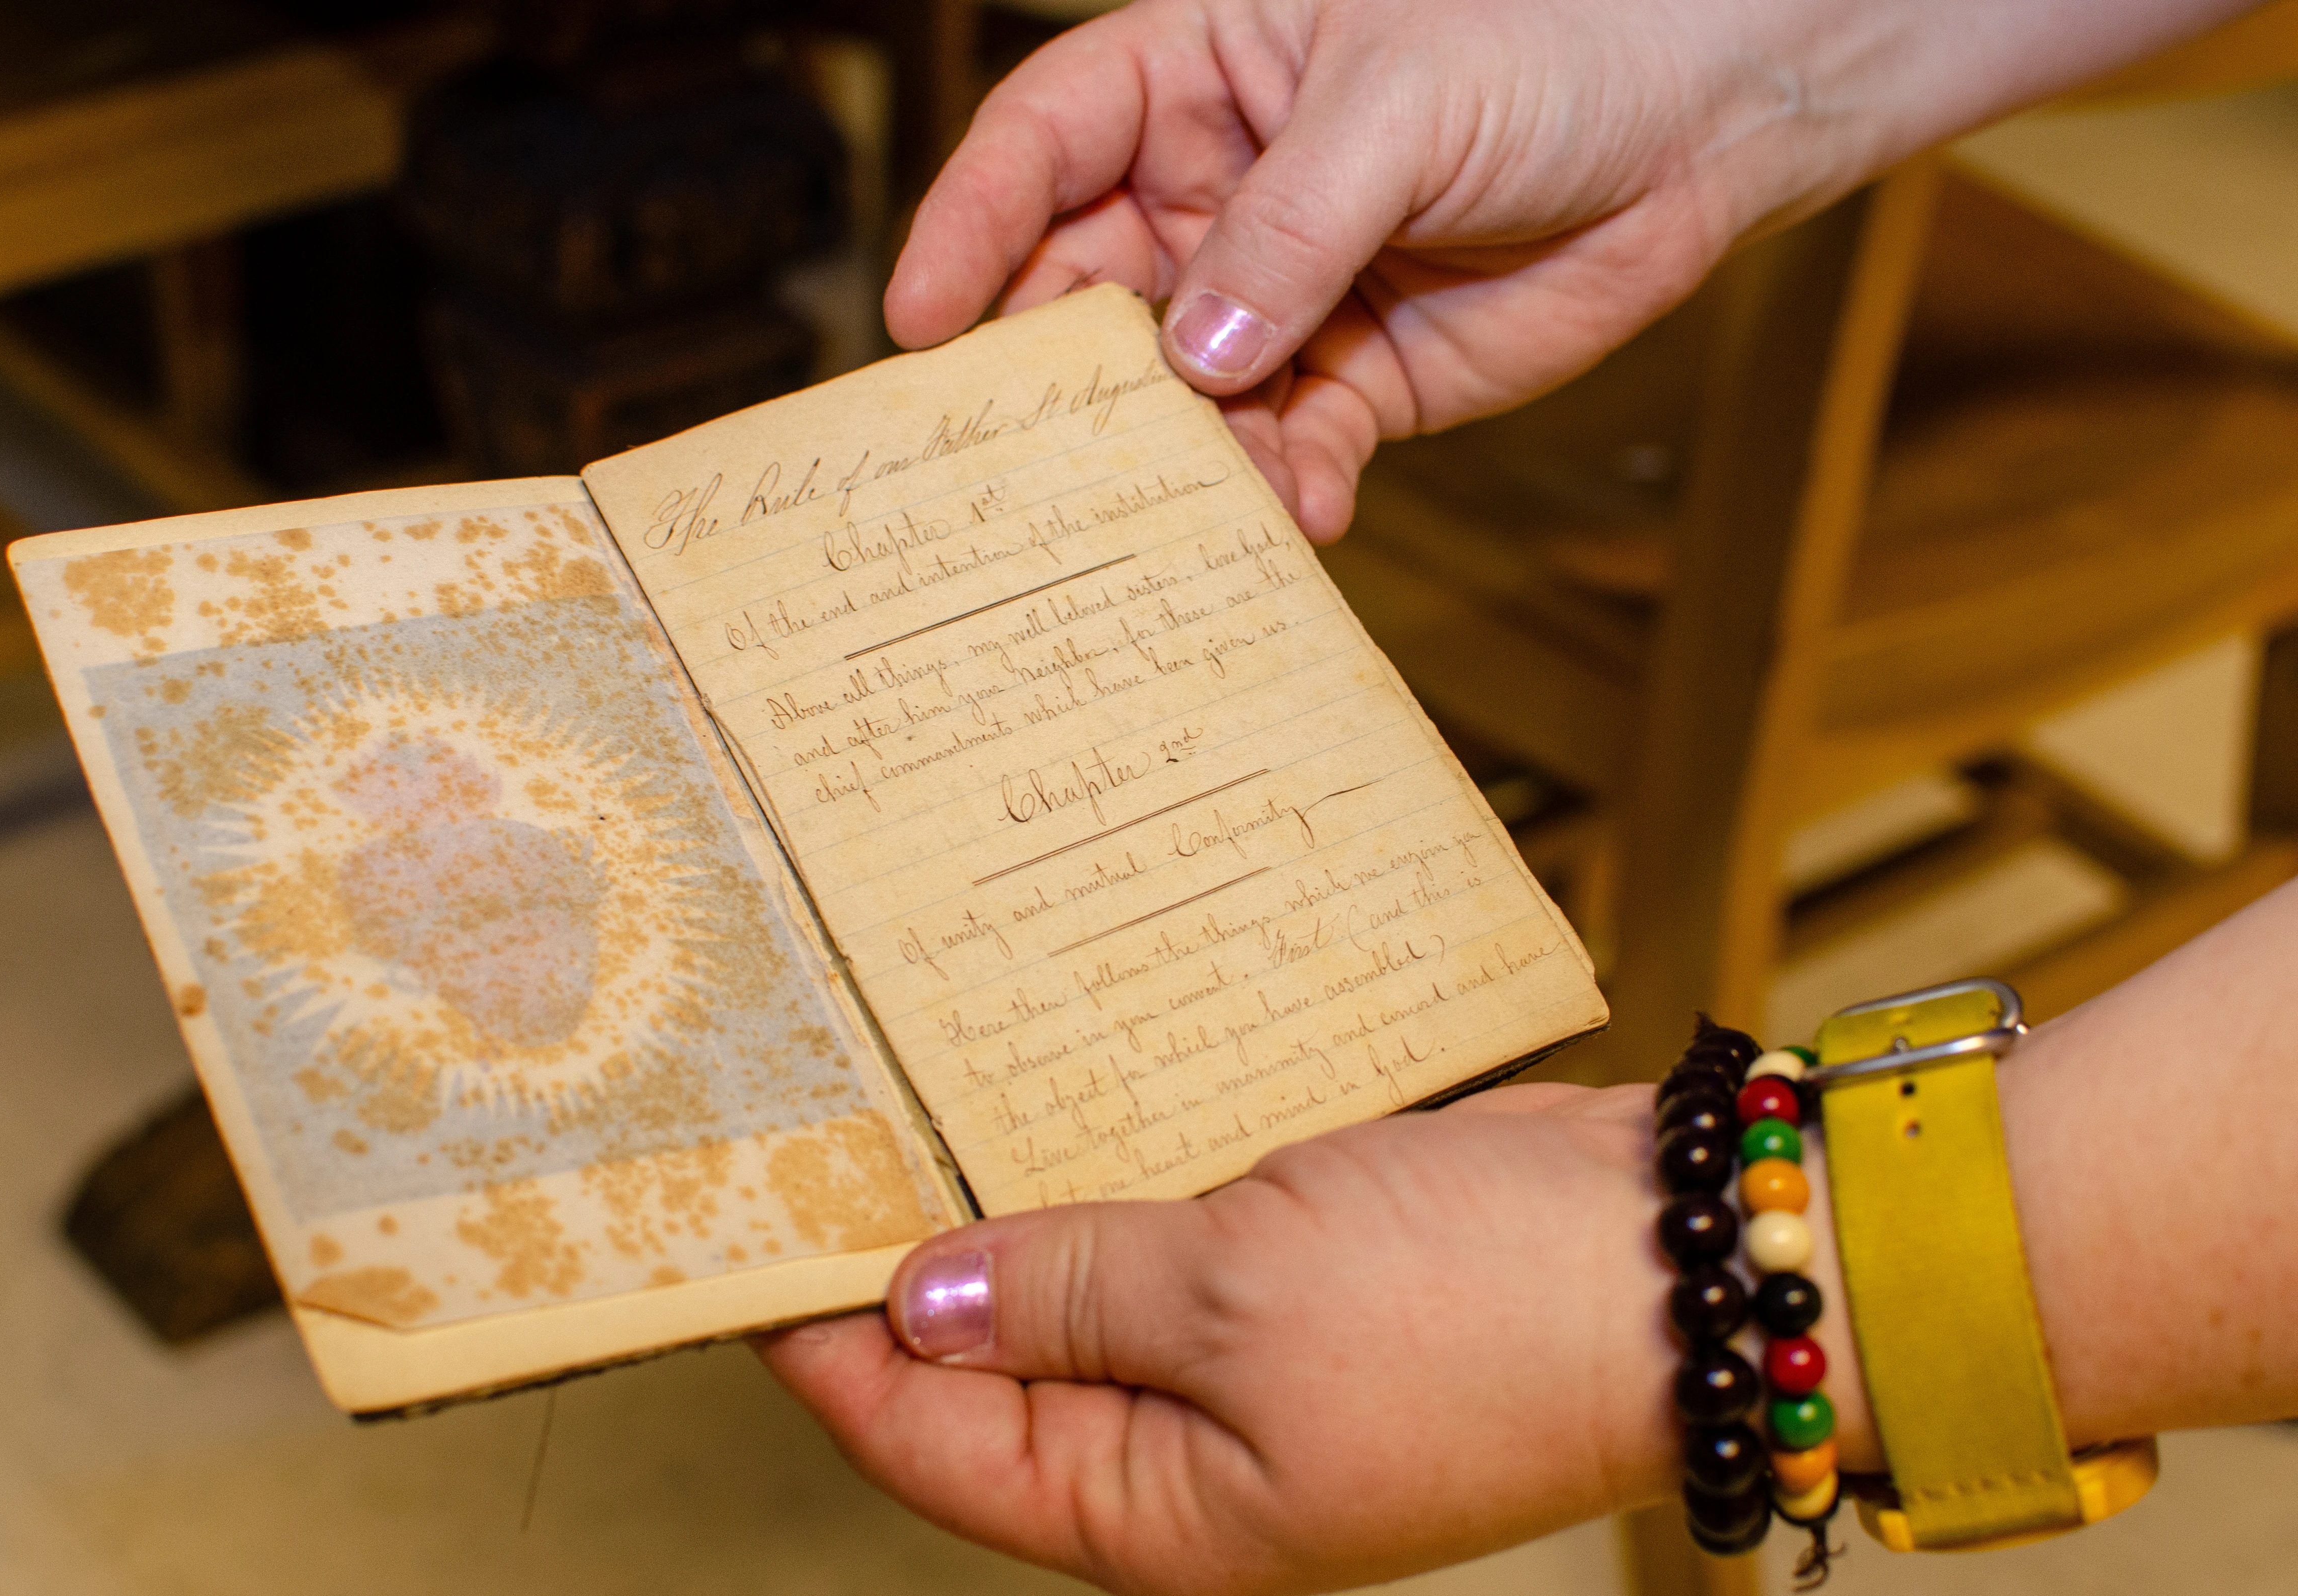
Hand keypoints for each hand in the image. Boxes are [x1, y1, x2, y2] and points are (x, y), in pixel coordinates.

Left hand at [760, 1083, 1690, 1595]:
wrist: (1689, 1256)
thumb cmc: (1479, 1309)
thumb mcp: (1235, 1297)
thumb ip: (1061, 1290)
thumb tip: (911, 1299)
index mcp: (1152, 1512)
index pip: (922, 1437)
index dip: (817, 1338)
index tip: (734, 1226)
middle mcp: (1184, 1454)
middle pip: (986, 1361)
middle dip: (904, 1252)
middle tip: (811, 1123)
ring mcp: (1246, 1361)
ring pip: (1074, 1275)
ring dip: (1005, 1188)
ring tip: (902, 1084)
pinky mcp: (1298, 1275)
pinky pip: (1164, 1221)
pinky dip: (1107, 1157)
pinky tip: (1044, 1076)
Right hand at [887, 0, 2249, 541]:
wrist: (1709, 116)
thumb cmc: (1556, 40)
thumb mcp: (1404, 104)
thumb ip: (1290, 226)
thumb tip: (1194, 354)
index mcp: (1197, 78)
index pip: (1044, 144)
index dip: (970, 227)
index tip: (918, 323)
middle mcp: (1215, 195)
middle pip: (1085, 291)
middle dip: (1054, 377)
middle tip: (1019, 465)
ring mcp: (1280, 295)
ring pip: (1179, 396)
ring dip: (1171, 459)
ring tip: (1171, 515)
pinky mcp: (1353, 379)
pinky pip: (1282, 449)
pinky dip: (1277, 491)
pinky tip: (1292, 516)